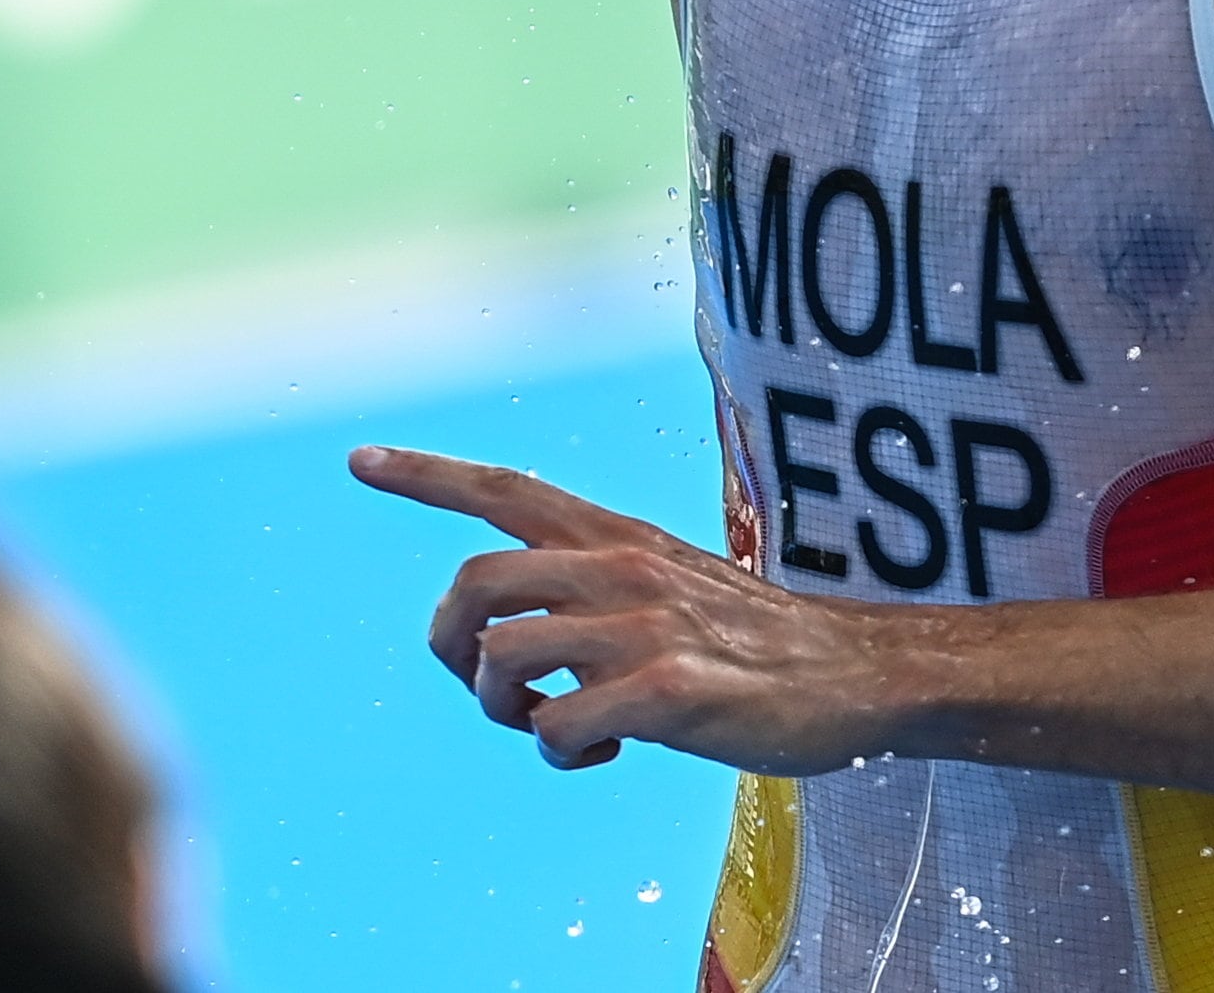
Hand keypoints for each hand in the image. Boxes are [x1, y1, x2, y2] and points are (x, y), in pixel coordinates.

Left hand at [350, 443, 911, 775]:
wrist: (853, 674)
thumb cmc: (753, 642)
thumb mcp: (668, 584)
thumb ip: (594, 589)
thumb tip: (518, 631)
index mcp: (617, 536)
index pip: (505, 489)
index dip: (426, 475)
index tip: (360, 459)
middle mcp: (619, 565)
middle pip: (473, 581)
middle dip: (449, 646)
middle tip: (488, 688)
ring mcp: (640, 625)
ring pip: (503, 656)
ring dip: (506, 710)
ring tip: (559, 729)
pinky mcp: (665, 689)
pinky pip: (557, 726)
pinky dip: (560, 753)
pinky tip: (604, 754)